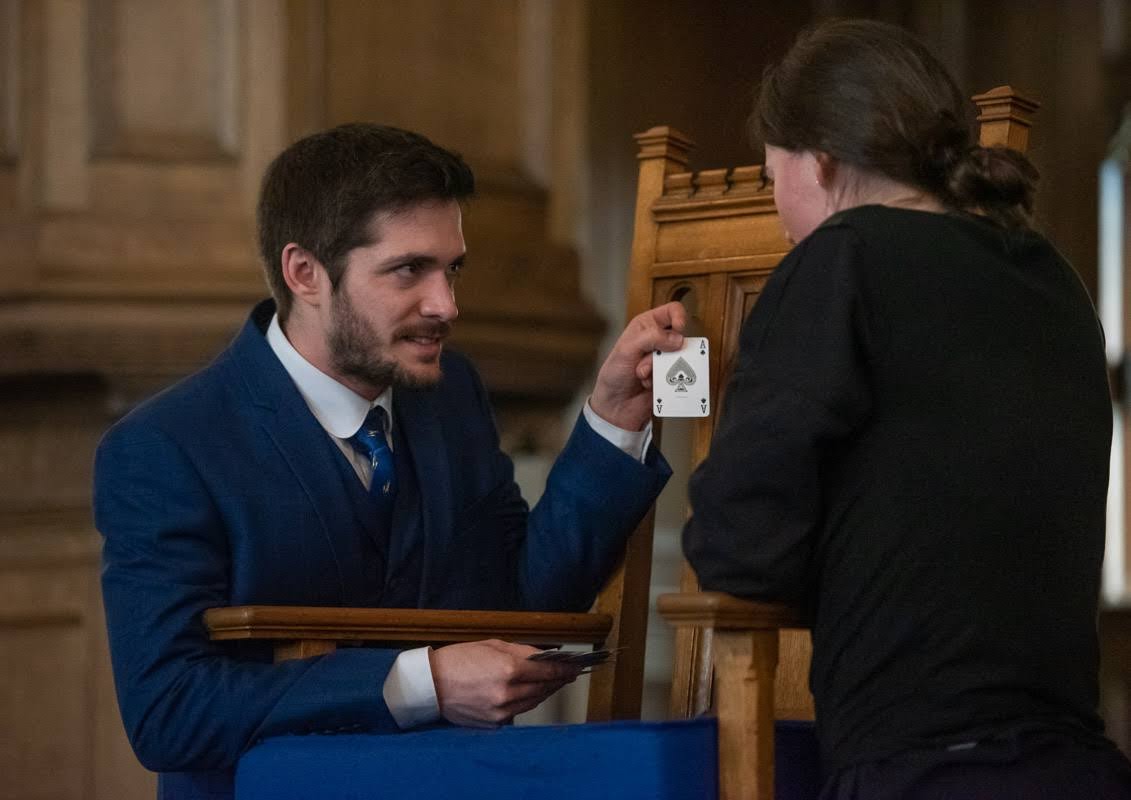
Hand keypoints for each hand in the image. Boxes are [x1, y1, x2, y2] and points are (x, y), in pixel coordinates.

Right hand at [429, 639, 582, 727]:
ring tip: (552, 683)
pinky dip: (527, 702)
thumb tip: (543, 656)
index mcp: (508, 670)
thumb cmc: (459, 660)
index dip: (563, 670)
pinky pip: (518, 712)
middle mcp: (507, 694)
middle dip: (557, 681)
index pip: (547, 672)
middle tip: (567, 675)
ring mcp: (501, 712)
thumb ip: (521, 652)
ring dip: (544, 693)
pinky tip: (531, 694)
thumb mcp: (492, 645)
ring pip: (533, 702)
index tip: (574, 668)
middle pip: (543, 689)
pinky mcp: (493, 724)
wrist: (431, 685)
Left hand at [590, 301, 687, 430]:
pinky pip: (679, 374)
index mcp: (647, 325)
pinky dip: (663, 380)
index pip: (672, 311)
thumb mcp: (627, 349)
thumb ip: (651, 337)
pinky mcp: (670, 376)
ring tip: (642, 375)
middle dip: (665, 352)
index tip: (678, 330)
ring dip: (660, 368)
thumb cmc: (615, 374)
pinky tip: (647, 385)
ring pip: (679, 357)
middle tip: (646, 361)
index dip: (679, 318)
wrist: (616, 405)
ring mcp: (665, 358)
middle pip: (679, 337)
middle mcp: (658, 339)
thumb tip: (678, 338)